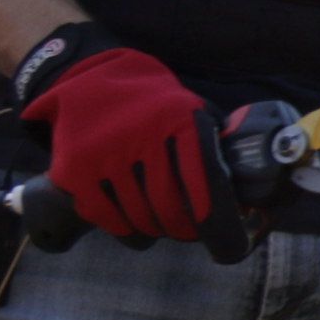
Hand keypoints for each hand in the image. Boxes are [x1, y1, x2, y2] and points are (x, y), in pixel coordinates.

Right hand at [24, 41, 222, 241]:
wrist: (91, 80)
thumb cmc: (153, 105)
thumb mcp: (190, 109)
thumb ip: (215, 141)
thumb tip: (244, 188)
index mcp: (180, 119)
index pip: (206, 180)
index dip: (217, 217)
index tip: (222, 239)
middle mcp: (143, 134)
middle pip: (170, 204)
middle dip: (183, 229)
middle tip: (187, 234)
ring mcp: (105, 153)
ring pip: (139, 214)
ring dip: (155, 231)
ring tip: (161, 230)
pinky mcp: (75, 169)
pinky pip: (107, 216)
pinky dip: (125, 231)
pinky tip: (134, 230)